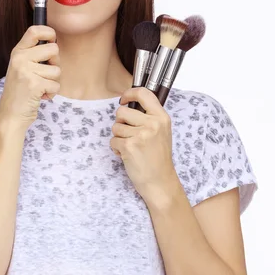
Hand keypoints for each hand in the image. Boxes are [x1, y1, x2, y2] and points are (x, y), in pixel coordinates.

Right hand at [0, 25, 60, 129]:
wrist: (10, 116)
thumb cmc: (20, 92)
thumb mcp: (21, 68)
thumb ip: (33, 55)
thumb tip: (54, 42)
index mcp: (17, 52)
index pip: (34, 30)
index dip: (49, 32)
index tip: (52, 40)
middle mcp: (20, 59)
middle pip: (54, 49)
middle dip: (55, 64)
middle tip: (45, 75)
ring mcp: (26, 71)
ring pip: (57, 70)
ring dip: (53, 82)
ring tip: (39, 88)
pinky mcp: (34, 85)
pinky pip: (56, 85)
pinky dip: (51, 93)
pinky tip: (40, 96)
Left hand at [110, 87, 177, 203]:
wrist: (160, 181)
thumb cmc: (158, 158)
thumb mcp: (161, 132)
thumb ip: (149, 117)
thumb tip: (129, 104)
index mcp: (161, 117)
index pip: (143, 93)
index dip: (129, 93)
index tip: (123, 100)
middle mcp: (152, 124)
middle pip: (122, 112)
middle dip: (121, 124)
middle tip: (130, 136)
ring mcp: (141, 135)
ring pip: (115, 127)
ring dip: (119, 138)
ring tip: (131, 147)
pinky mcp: (129, 146)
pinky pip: (113, 141)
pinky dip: (117, 149)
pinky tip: (128, 156)